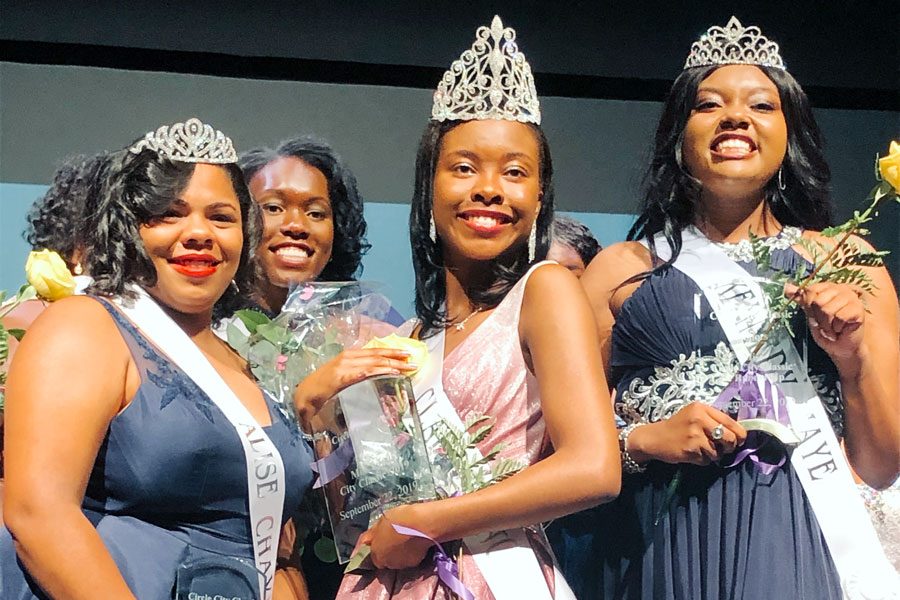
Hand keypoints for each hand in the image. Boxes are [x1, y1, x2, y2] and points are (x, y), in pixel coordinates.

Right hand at [293, 348, 417, 417]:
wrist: (303, 396)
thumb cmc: (322, 389)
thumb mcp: (342, 378)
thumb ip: (357, 375)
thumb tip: (374, 377)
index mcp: (349, 357)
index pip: (374, 352)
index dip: (391, 352)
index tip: (407, 354)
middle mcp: (348, 358)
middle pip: (377, 355)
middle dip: (397, 357)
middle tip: (413, 360)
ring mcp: (344, 367)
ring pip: (373, 362)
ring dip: (393, 363)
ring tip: (407, 367)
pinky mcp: (340, 377)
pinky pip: (363, 373)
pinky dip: (378, 371)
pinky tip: (390, 372)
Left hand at [359, 505, 433, 569]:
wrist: (422, 523)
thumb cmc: (399, 519)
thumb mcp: (380, 522)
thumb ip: (372, 534)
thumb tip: (365, 541)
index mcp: (377, 554)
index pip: (374, 557)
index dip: (378, 547)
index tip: (383, 539)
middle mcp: (388, 563)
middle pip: (386, 560)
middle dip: (389, 551)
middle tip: (395, 538)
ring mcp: (403, 564)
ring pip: (399, 560)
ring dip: (400, 553)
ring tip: (406, 539)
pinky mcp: (416, 562)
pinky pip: (411, 558)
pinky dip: (412, 552)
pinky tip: (415, 542)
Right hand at [628, 403, 746, 465]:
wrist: (654, 438)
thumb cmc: (677, 427)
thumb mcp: (694, 415)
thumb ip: (713, 420)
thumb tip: (738, 432)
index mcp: (701, 408)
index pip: (731, 422)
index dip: (740, 434)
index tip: (740, 440)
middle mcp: (699, 419)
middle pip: (730, 438)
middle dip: (730, 446)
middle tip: (724, 448)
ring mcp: (694, 435)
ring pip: (719, 452)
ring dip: (713, 455)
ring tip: (701, 449)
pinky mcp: (690, 450)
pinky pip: (707, 460)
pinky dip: (703, 460)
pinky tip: (693, 453)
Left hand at [784, 282, 865, 362]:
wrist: (840, 348)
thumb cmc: (826, 330)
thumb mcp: (811, 313)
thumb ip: (801, 299)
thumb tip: (787, 287)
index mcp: (828, 287)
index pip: (810, 290)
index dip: (809, 307)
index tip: (816, 316)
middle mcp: (841, 288)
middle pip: (818, 301)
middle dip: (818, 318)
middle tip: (825, 325)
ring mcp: (852, 298)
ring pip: (828, 310)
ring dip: (827, 325)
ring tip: (833, 328)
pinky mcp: (859, 309)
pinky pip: (840, 317)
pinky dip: (837, 328)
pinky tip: (841, 329)